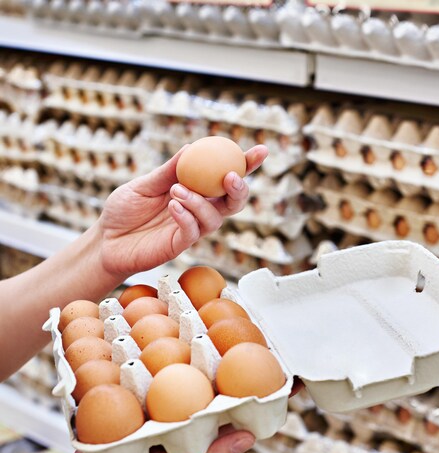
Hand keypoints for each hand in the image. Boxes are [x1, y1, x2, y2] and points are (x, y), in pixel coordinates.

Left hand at [98, 144, 267, 279]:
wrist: (105, 239)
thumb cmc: (125, 209)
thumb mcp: (145, 184)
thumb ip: (169, 170)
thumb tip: (192, 148)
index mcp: (195, 191)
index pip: (224, 178)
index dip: (246, 166)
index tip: (261, 152)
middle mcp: (198, 211)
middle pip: (232, 203)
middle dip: (239, 189)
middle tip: (230, 176)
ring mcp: (190, 229)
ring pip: (214, 218)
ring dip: (200, 201)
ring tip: (177, 190)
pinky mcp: (178, 245)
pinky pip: (192, 232)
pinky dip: (187, 216)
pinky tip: (173, 205)